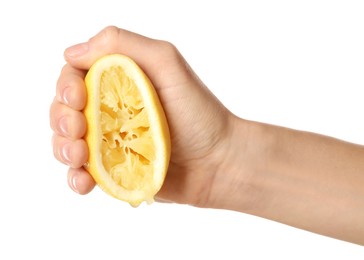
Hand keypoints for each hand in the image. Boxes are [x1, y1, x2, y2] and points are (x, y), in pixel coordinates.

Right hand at [50, 26, 233, 205]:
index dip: (66, 87)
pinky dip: (75, 177)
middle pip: (64, 110)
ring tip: (80, 156)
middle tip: (77, 129)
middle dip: (61, 119)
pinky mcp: (114, 170)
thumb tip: (73, 53)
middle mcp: (111, 110)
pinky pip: (82, 173)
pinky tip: (84, 181)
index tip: (77, 99)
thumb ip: (123, 44)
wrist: (218, 162)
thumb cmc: (199, 112)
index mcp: (118, 82)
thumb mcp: (166, 62)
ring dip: (62, 148)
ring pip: (66, 142)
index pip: (74, 77)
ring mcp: (111, 142)